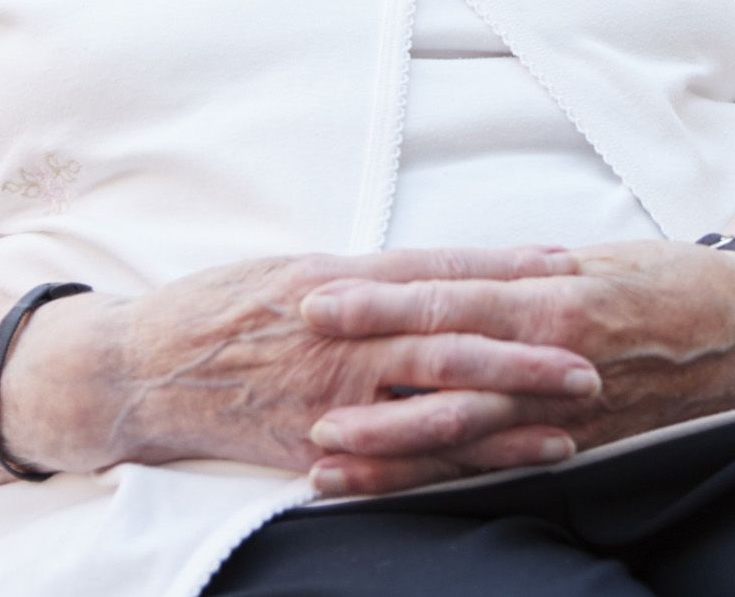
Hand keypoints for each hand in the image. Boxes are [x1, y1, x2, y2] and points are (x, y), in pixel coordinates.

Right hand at [64, 246, 604, 484]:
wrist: (139, 369)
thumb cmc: (222, 308)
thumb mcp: (299, 268)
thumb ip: (372, 276)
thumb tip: (446, 268)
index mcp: (343, 281)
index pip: (440, 272)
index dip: (507, 269)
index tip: (567, 267)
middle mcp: (344, 336)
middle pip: (453, 340)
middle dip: (528, 348)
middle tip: (594, 354)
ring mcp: (330, 395)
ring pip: (434, 404)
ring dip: (508, 414)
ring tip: (568, 418)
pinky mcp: (313, 444)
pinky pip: (392, 457)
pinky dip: (446, 462)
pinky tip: (491, 467)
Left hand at [296, 240, 734, 495]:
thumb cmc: (666, 280)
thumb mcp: (588, 257)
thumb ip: (513, 272)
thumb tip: (437, 272)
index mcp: (555, 295)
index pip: (451, 296)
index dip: (382, 301)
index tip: (319, 300)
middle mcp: (555, 357)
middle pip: (447, 370)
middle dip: (370, 381)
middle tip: (300, 391)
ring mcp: (568, 411)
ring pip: (467, 433)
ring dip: (394, 448)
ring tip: (327, 459)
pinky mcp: (583, 448)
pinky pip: (504, 468)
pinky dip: (447, 480)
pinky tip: (400, 489)